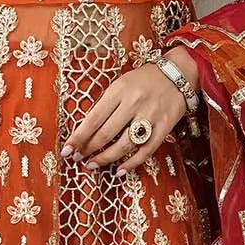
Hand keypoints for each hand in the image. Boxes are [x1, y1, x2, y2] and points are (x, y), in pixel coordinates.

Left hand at [61, 59, 189, 174]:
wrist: (178, 72)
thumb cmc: (144, 79)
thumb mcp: (121, 84)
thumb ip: (106, 104)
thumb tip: (87, 129)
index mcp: (119, 90)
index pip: (93, 118)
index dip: (78, 137)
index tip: (67, 150)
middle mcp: (133, 103)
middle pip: (106, 134)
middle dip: (88, 149)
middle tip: (77, 158)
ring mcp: (150, 116)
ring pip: (124, 145)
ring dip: (106, 158)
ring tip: (93, 165)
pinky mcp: (164, 127)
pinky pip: (146, 150)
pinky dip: (132, 163)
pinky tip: (120, 171)